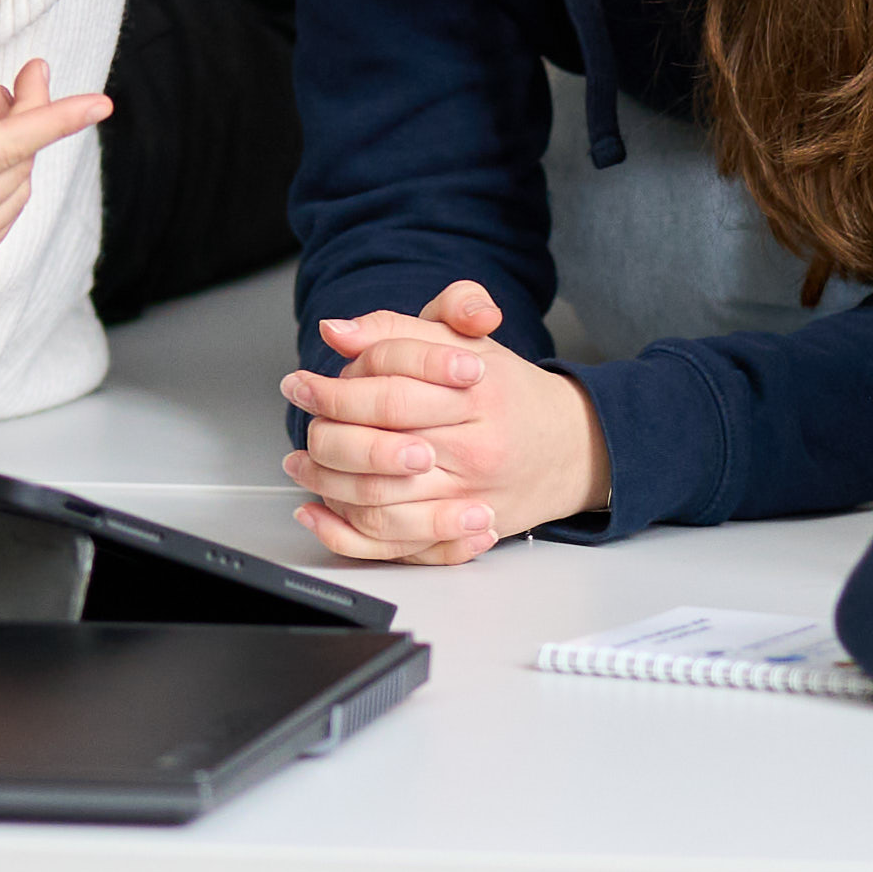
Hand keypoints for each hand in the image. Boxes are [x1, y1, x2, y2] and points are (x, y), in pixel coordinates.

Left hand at [281, 280, 607, 564]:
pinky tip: (319, 511)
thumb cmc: (509, 394)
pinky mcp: (459, 534)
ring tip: (302, 463)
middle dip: (327, 433)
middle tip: (303, 424)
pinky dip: (345, 532)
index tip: (301, 384)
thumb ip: (402, 328)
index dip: (335, 385)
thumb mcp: (466, 340)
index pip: (391, 385)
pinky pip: (393, 543)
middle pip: (380, 445)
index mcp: (477, 394)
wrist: (571, 448)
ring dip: (327, 482)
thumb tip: (337, 331)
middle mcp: (475, 449)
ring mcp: (468, 497)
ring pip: (379, 499)